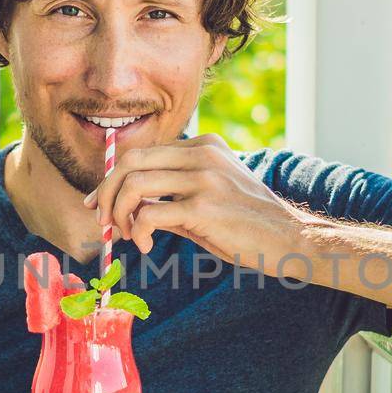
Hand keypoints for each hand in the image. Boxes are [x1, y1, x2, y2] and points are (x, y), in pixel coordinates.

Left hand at [83, 133, 313, 271]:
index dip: (113, 178)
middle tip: (102, 221)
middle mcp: (202, 155)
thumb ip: (174, 193)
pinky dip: (139, 232)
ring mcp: (203, 178)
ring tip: (127, 236)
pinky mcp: (203, 206)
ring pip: (134, 184)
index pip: (142, 152)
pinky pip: (150, 213)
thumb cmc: (250, 225)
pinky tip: (147, 246)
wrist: (291, 240)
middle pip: (131, 161)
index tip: (100, 203)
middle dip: (107, 192)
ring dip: (119, 214)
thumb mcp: (212, 197)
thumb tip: (132, 207)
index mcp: (205, 146)